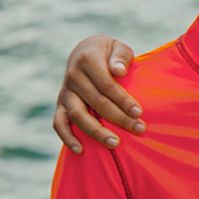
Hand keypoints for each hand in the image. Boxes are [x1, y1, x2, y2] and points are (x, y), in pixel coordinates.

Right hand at [52, 35, 143, 152]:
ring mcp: (65, 92)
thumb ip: (121, 57)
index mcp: (88, 60)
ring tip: (115, 144)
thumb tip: (119, 71)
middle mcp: (73, 76)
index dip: (123, 99)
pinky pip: (59, 123)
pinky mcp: (60, 104)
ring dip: (96, 132)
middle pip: (96, 102)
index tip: (139, 112)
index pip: (106, 84)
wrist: (84, 51)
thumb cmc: (108, 52)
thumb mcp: (117, 47)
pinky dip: (67, 137)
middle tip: (139, 129)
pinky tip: (80, 150)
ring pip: (77, 115)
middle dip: (119, 118)